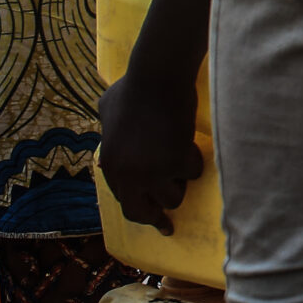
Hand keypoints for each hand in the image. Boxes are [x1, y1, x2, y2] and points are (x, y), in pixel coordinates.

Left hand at [96, 70, 203, 234]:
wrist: (156, 77)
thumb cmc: (133, 88)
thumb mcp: (106, 112)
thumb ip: (107, 132)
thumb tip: (108, 145)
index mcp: (110, 165)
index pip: (124, 200)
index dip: (139, 208)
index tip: (152, 216)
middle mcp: (128, 175)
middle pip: (142, 212)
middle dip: (158, 218)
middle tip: (168, 225)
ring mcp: (153, 170)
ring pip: (173, 197)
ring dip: (180, 182)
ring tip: (182, 162)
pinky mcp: (177, 160)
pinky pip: (193, 172)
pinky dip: (195, 160)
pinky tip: (191, 143)